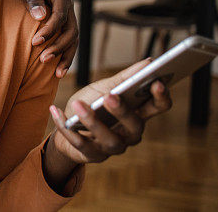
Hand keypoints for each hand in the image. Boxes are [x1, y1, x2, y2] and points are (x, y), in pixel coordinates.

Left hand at [10, 0, 77, 77]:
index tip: (35, 42)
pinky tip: (59, 70)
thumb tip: (40, 16)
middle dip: (58, 46)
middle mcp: (68, 3)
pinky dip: (65, 54)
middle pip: (71, 29)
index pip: (60, 16)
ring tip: (57, 73)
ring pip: (73, 38)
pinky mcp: (63, 23)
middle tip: (43, 59)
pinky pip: (68, 40)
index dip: (49, 31)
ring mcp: (67, 14)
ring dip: (65, 56)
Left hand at [46, 59, 172, 174]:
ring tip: (78, 104)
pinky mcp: (92, 155)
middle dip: (123, 111)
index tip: (156, 82)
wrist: (69, 126)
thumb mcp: (106, 87)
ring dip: (93, 122)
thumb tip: (150, 61)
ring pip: (109, 139)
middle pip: (135, 125)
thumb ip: (126, 78)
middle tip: (110, 96)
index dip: (161, 97)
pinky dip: (66, 126)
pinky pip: (79, 143)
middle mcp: (130, 134)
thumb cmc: (93, 104)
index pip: (159, 107)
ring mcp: (113, 147)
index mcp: (139, 114)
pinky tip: (56, 111)